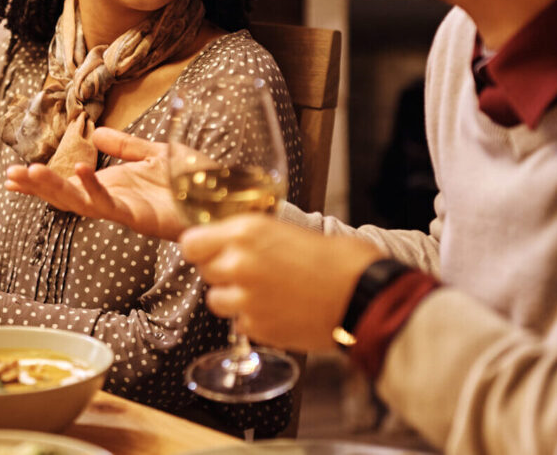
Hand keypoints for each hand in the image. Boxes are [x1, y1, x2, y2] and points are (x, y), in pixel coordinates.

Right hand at [3, 127, 186, 239]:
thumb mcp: (155, 152)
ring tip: (30, 172)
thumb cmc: (195, 179)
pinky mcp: (141, 217)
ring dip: (55, 188)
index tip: (12, 174)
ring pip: (81, 203)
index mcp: (114, 186)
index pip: (69, 185)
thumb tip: (95, 132)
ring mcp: (126, 211)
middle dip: (38, 187)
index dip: (42, 181)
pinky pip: (111, 204)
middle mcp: (115, 201)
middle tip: (9, 175)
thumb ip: (125, 145)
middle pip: (66, 197)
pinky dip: (94, 187)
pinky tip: (79, 170)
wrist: (225, 196)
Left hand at [179, 214, 383, 350]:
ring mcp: (246, 300)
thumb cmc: (339, 259)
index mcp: (246, 232)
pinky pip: (240, 323)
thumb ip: (251, 237)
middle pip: (205, 270)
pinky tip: (279, 310)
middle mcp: (239, 264)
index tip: (212, 250)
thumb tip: (227, 242)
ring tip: (265, 293)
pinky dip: (254, 319)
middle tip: (252, 271)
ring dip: (234, 298)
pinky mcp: (258, 328)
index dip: (202, 248)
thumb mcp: (287, 229)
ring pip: (217, 300)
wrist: (365, 295)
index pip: (191, 243)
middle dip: (222, 271)